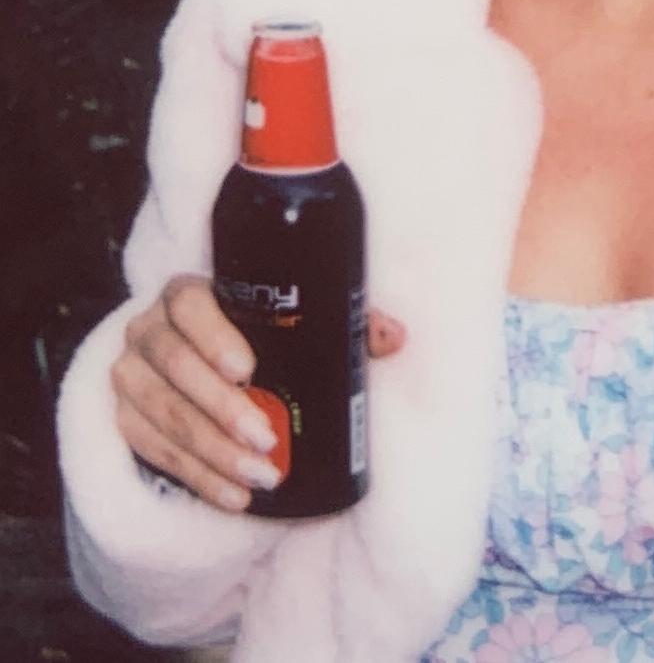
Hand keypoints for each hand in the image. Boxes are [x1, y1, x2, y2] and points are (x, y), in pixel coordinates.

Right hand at [110, 274, 405, 511]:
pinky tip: (233, 495)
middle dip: (222, 408)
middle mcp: (148, 328)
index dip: (213, 335)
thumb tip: (395, 337)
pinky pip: (151, 450)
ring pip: (162, 413)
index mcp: (188, 294)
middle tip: (267, 438)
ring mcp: (130, 374)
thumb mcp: (297, 323)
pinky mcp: (124, 416)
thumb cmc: (261, 335)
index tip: (248, 367)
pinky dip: (196, 476)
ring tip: (261, 476)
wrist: (203, 362)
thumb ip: (346, 325)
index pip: (188, 304)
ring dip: (212, 452)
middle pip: (174, 366)